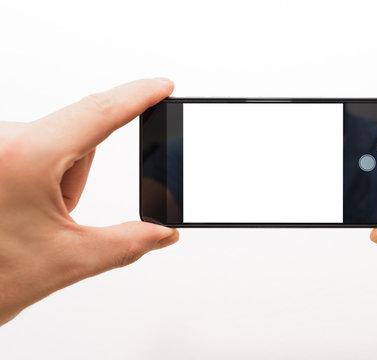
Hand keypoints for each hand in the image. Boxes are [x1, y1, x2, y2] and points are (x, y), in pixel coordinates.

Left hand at [0, 79, 178, 325]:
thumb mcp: (66, 261)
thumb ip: (127, 245)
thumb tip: (163, 233)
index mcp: (24, 158)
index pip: (97, 114)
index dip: (137, 97)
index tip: (161, 86)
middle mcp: (1, 140)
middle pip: (75, 141)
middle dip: (75, 181)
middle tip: (54, 220)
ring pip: (52, 146)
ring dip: (55, 181)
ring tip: (27, 219)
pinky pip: (30, 148)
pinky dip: (36, 176)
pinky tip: (16, 208)